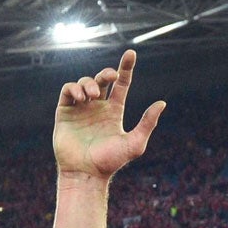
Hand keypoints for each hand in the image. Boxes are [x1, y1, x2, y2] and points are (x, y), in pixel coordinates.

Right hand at [54, 50, 165, 179]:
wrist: (86, 173)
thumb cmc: (111, 162)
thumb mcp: (135, 143)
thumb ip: (148, 123)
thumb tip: (162, 103)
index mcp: (114, 111)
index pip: (121, 84)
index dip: (126, 68)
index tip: (131, 53)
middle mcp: (97, 108)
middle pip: (102, 79)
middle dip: (106, 73)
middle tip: (110, 76)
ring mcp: (80, 109)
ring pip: (84, 83)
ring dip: (89, 83)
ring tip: (93, 96)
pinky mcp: (64, 112)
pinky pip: (67, 91)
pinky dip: (74, 88)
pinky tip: (82, 98)